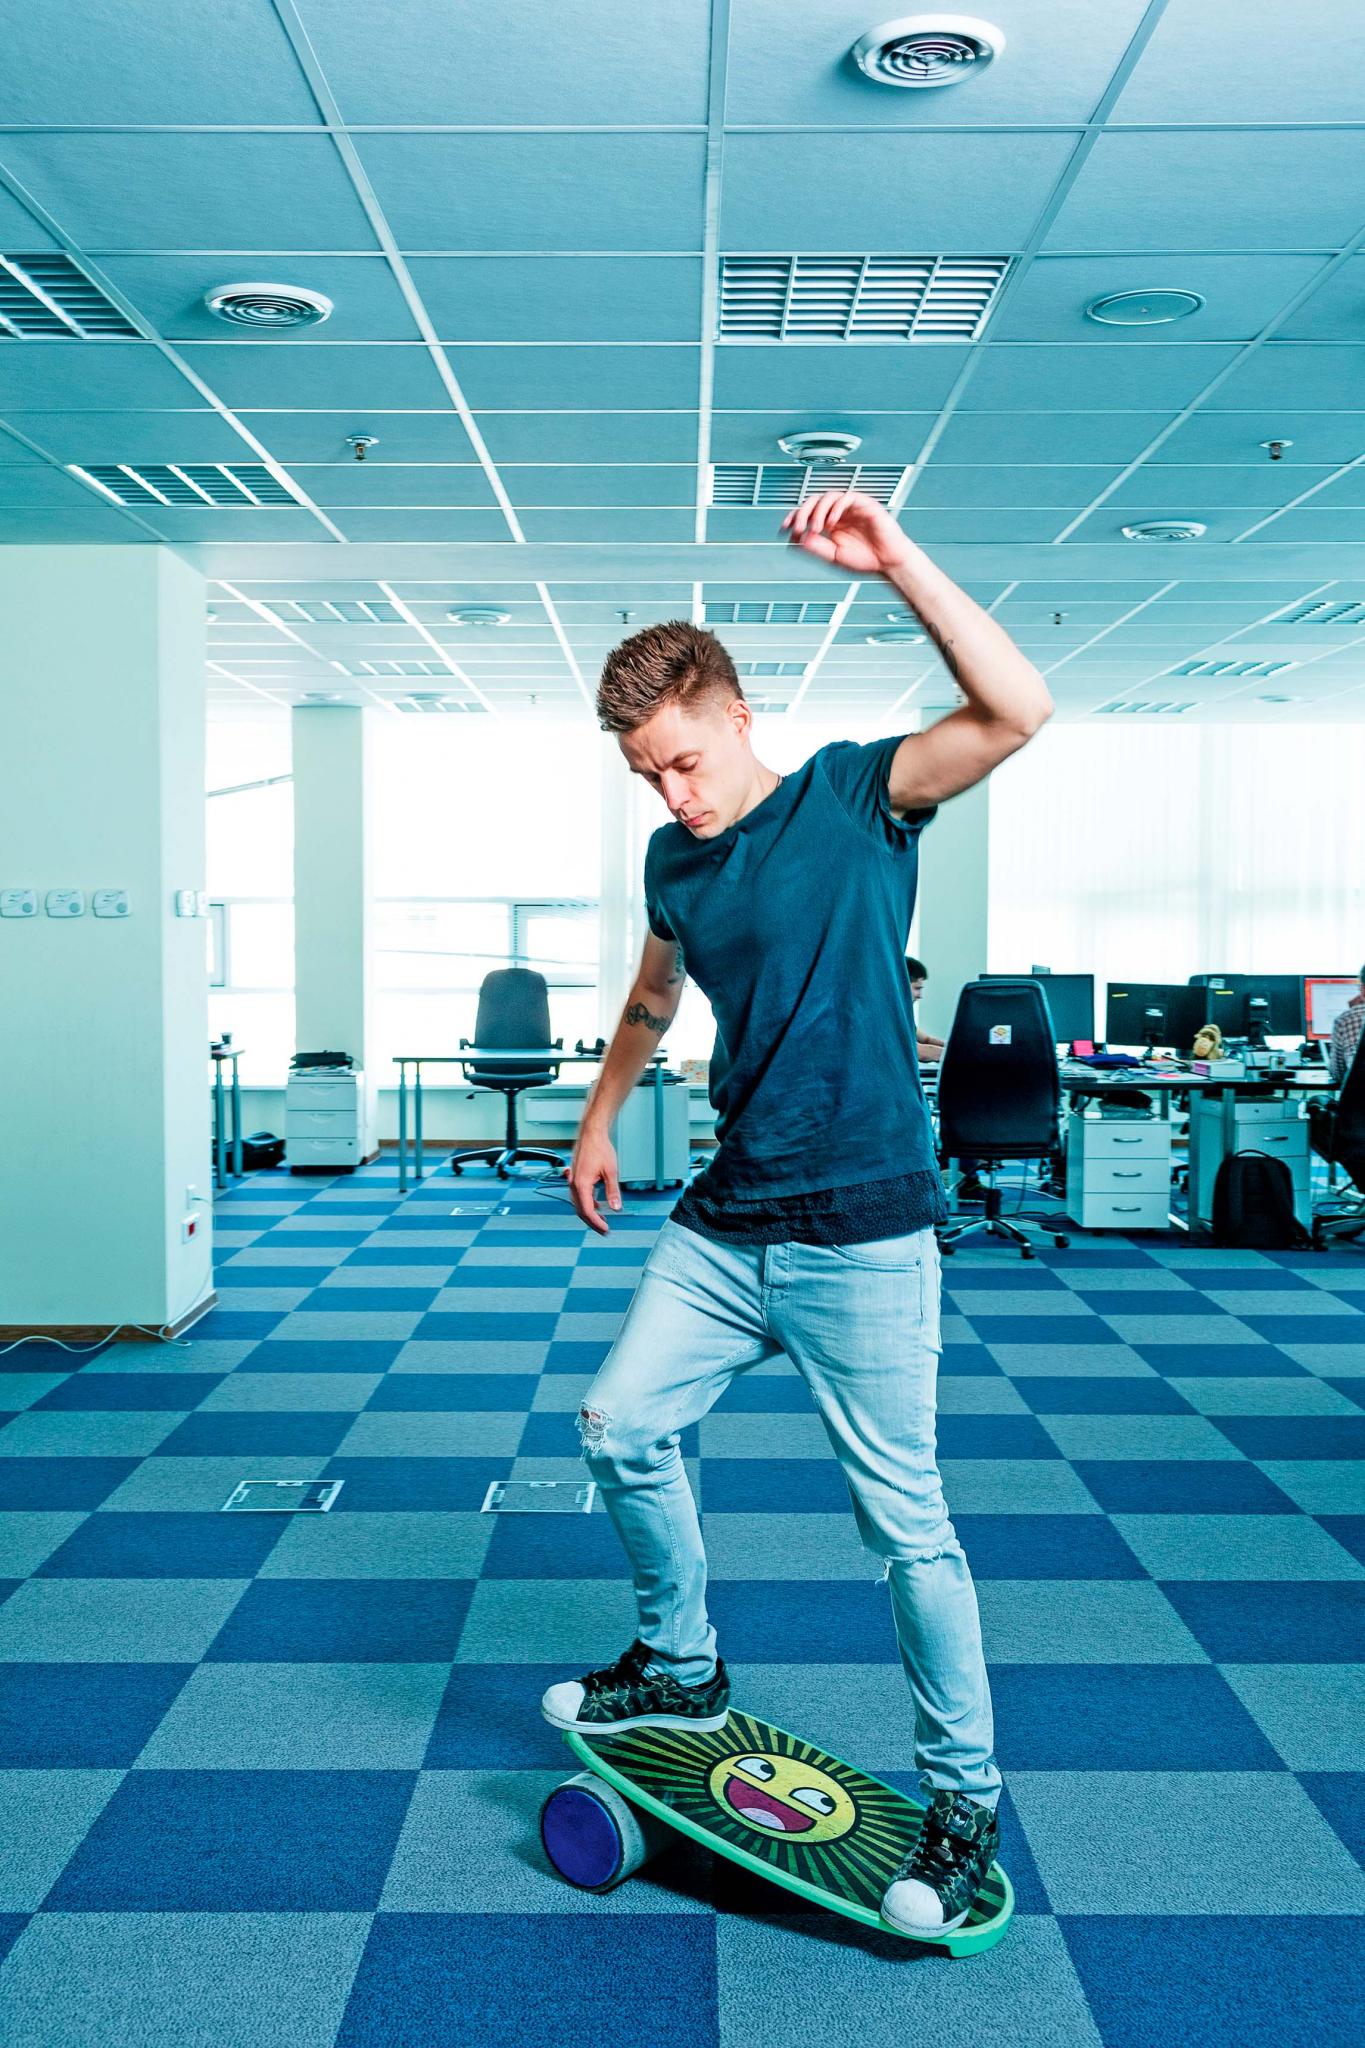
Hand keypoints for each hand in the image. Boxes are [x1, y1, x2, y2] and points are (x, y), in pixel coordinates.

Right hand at [566, 1124, 620, 1235]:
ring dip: (590, 1213)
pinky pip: (579, 1196)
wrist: (591, 1133)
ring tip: (603, 1220)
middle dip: (593, 1222)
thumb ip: (613, 1192)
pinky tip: (597, 1205)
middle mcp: (574, 1184)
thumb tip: (616, 1208)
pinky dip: (588, 1203)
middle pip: (581, 1210)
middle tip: (604, 1231)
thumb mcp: (611, 1172)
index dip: (596, 1223)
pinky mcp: (576, 1177)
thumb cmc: (600, 1148)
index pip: (587, 1211)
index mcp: (581, 1185)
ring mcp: (573, 1180)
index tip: (606, 1230)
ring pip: (579, 1204)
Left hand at [781, 489, 912, 574]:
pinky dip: (835, 508)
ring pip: (827, 497)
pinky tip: (831, 522)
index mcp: (830, 524)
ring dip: (817, 511)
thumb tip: (797, 539)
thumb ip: (817, 547)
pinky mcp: (864, 504)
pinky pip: (846, 498)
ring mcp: (851, 507)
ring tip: (816, 529)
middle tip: (797, 527)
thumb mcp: (834, 556)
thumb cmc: (866, 559)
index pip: (807, 514)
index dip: (794, 518)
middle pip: (813, 502)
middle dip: (802, 513)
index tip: (784, 529)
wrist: (889, 563)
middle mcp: (838, 513)